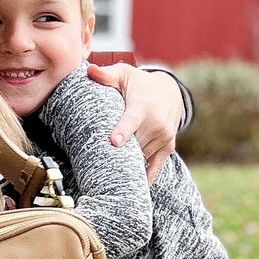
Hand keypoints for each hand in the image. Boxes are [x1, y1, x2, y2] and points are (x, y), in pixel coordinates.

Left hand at [86, 61, 184, 183]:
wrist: (170, 92)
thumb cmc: (139, 83)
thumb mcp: (124, 74)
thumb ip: (106, 74)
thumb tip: (89, 70)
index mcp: (143, 106)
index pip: (132, 120)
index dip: (123, 131)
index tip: (114, 142)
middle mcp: (157, 124)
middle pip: (133, 144)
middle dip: (117, 152)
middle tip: (97, 160)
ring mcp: (164, 138)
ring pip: (140, 157)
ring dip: (126, 163)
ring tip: (108, 168)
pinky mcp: (168, 148)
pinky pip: (155, 168)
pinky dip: (144, 177)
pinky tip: (132, 188)